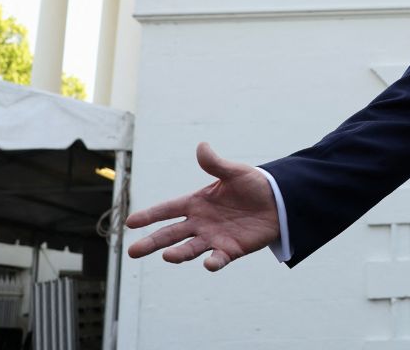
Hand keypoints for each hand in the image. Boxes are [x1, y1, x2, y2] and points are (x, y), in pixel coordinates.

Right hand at [126, 142, 280, 270]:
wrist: (279, 202)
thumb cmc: (253, 185)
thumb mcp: (235, 172)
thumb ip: (216, 164)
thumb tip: (202, 146)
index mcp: (196, 203)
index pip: (167, 209)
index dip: (149, 215)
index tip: (130, 223)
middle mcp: (200, 222)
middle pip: (170, 234)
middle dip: (152, 242)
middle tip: (132, 252)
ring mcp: (213, 238)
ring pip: (189, 249)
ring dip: (178, 254)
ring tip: (167, 256)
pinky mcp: (230, 250)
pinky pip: (218, 259)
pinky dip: (213, 262)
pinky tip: (208, 263)